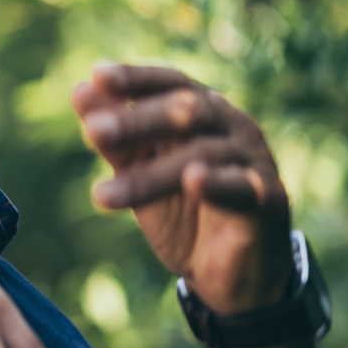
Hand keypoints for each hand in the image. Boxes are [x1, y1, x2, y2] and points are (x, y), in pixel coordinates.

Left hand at [72, 63, 292, 313]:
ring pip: (202, 154)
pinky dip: (216, 182)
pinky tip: (192, 180)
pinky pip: (243, 186)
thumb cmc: (183, 210)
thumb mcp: (141, 173)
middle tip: (92, 131)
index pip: (170, 84)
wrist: (231, 271)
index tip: (97, 75)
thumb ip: (116, 140)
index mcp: (203, 112)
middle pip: (187, 111)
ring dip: (149, 175)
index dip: (136, 78)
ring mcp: (253, 160)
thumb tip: (80, 92)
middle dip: (136, 121)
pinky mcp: (268, 200)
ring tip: (102, 196)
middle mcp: (232, 127)